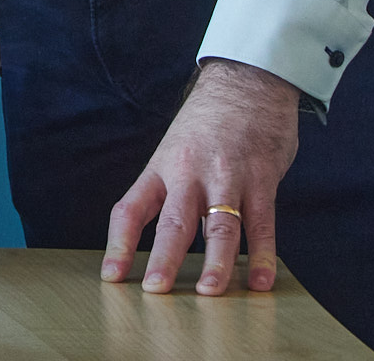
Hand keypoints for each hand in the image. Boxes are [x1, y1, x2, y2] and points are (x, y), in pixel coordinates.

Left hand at [101, 59, 299, 295]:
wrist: (245, 79)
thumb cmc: (208, 120)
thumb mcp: (175, 148)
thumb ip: (170, 188)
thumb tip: (163, 236)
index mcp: (162, 168)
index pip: (131, 209)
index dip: (119, 244)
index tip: (111, 276)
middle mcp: (189, 174)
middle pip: (173, 223)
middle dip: (164, 260)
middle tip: (156, 291)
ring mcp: (227, 177)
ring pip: (219, 226)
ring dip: (216, 262)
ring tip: (211, 293)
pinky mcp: (261, 179)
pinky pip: (262, 224)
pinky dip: (262, 255)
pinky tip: (260, 281)